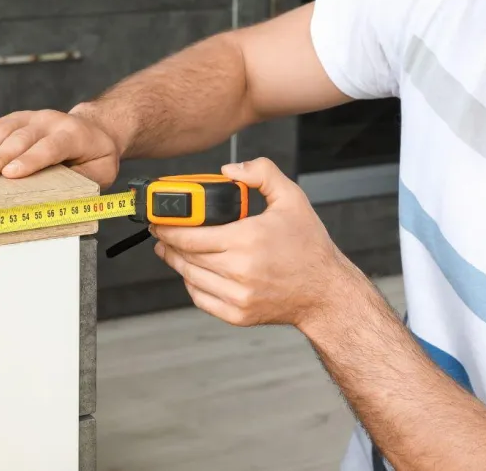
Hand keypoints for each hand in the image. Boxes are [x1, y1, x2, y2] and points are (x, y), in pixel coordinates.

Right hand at [0, 108, 122, 186]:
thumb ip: (85, 180)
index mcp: (74, 134)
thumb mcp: (102, 171)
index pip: (50, 146)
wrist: (95, 128)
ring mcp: (30, 117)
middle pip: (21, 138)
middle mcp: (50, 120)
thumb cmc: (96, 156)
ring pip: (1, 130)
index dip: (30, 160)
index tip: (10, 174)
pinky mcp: (15, 119)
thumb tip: (64, 194)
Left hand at [151, 157, 359, 329]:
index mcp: (247, 239)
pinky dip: (192, 285)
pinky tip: (192, 272)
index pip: (190, 235)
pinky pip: (201, 299)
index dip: (168, 227)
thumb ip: (261, 173)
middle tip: (163, 232)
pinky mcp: (238, 314)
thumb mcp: (292, 198)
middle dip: (168, 243)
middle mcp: (240, 270)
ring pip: (190, 278)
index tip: (161, 220)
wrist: (325, 291)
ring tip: (171, 251)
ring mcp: (238, 296)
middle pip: (185, 256)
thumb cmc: (309, 247)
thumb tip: (229, 170)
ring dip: (176, 263)